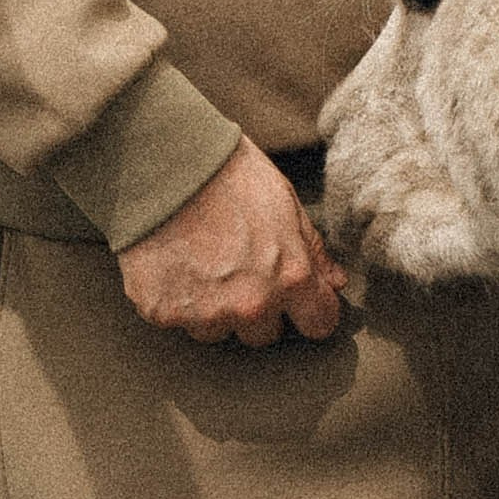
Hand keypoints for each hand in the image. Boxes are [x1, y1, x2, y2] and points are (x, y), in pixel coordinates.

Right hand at [116, 137, 348, 345]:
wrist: (166, 164)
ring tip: (202, 261)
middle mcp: (251, 304)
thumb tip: (334, 282)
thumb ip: (313, 250)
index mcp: (290, 278)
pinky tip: (175, 264)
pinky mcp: (163, 313)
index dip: (311, 309)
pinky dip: (178, 300)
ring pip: (218, 330)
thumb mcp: (286, 202)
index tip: (300, 300)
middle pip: (265, 334)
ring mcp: (205, 314)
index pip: (318, 324)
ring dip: (215, 307)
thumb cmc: (230, 175)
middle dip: (257, 308)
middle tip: (238, 267)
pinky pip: (178, 321)